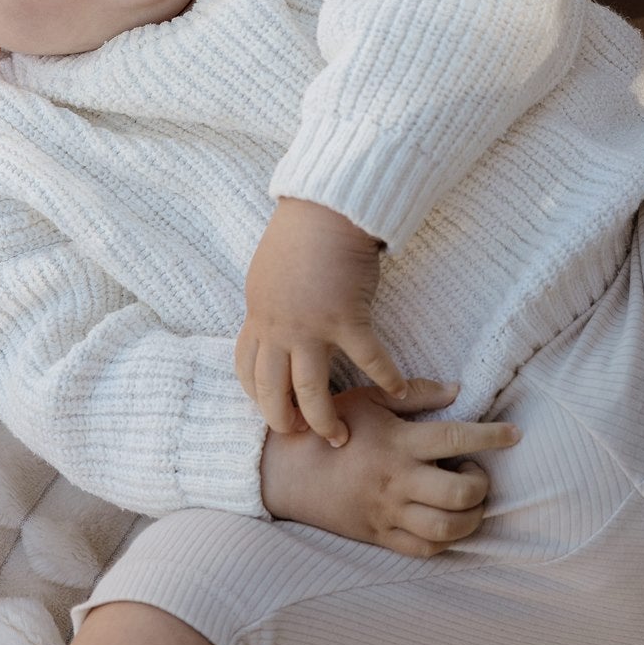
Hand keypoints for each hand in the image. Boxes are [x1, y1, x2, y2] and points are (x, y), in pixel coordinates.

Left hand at [237, 198, 406, 445]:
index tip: (271, 409)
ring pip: (310, 392)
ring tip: (340, 437)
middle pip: (271, 391)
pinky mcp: (346, 319)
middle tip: (302, 435)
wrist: (326, 207)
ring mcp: (311, 327)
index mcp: (259, 315)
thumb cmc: (301, 231)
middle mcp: (279, 328)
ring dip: (325, 421)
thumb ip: (269, 301)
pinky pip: (368, 360)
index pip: (246, 368)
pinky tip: (397, 392)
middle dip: (284, 421)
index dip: (256, 395)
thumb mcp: (268, 271)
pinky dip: (385, 378)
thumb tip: (273, 316)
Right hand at [258, 380, 520, 556]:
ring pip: (446, 529)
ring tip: (468, 500)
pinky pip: (424, 550)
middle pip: (459, 494)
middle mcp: (397, 481)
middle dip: (481, 484)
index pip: (456, 438)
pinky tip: (447, 522)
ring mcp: (389, 513)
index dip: (491, 436)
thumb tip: (458, 389)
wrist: (286, 472)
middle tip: (477, 471)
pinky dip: (446, 541)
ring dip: (470, 517)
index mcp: (397, 442)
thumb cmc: (332, 429)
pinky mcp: (380, 537)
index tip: (514, 434)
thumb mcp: (369, 399)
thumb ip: (416, 395)